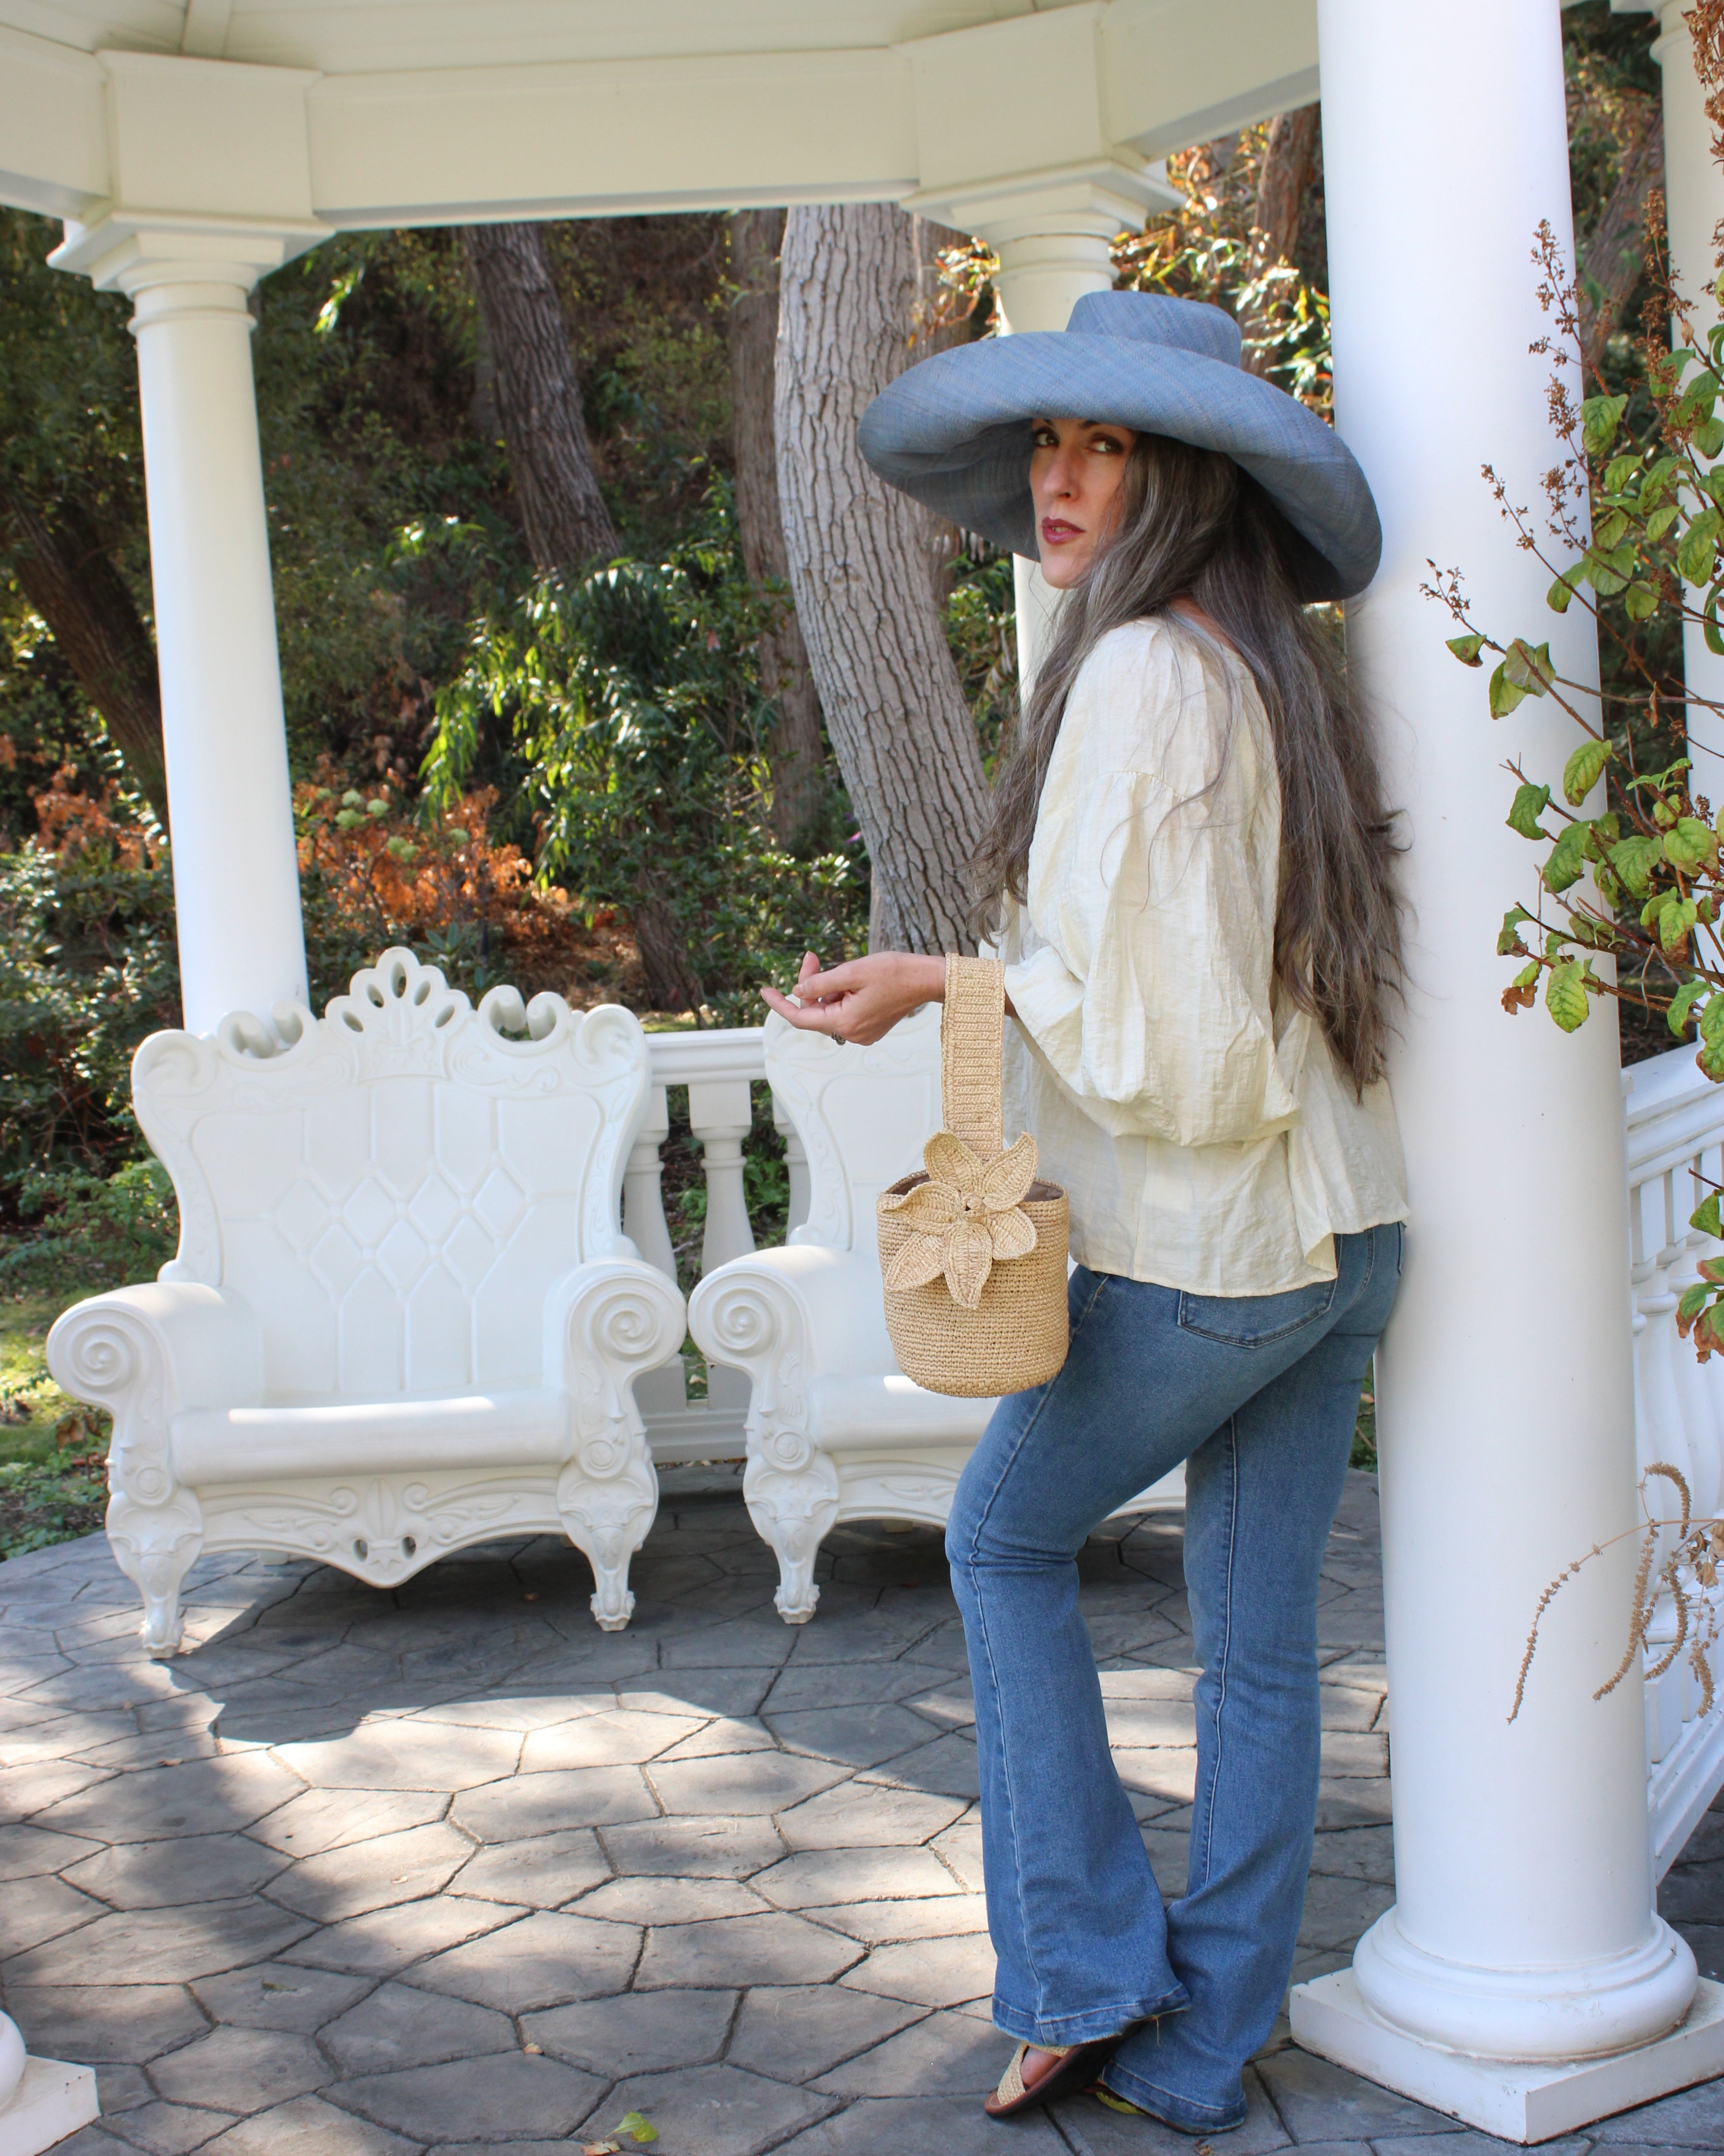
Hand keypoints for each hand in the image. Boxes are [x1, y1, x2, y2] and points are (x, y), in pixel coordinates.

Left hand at [762, 950, 945, 1045]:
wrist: (927, 979)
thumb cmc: (894, 972)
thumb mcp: (852, 972)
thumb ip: (820, 983)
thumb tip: (797, 992)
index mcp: (846, 1022)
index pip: (800, 1017)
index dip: (779, 1004)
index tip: (764, 990)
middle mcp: (852, 1034)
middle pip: (815, 1010)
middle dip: (810, 984)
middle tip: (812, 956)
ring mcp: (862, 1032)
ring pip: (829, 1010)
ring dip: (827, 988)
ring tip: (843, 967)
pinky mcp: (870, 1026)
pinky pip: (843, 1011)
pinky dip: (840, 995)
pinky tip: (852, 980)